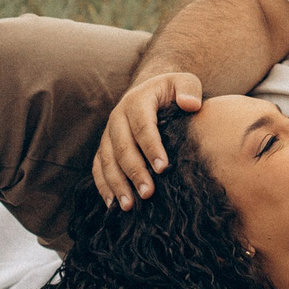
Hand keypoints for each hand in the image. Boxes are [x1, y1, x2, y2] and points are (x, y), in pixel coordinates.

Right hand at [95, 71, 202, 209]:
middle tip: (148, 193)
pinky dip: (103, 185)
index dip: (151, 147)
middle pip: (122, 147)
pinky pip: (98, 167)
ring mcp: (108, 133)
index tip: (163, 168)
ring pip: (107, 160)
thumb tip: (190, 104)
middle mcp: (118, 117)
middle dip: (134, 171)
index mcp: (137, 100)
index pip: (143, 125)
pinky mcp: (104, 147)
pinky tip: (113, 204)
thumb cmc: (173, 90)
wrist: (152, 91)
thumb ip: (189, 89)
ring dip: (117, 183)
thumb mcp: (184, 82)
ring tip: (129, 205)